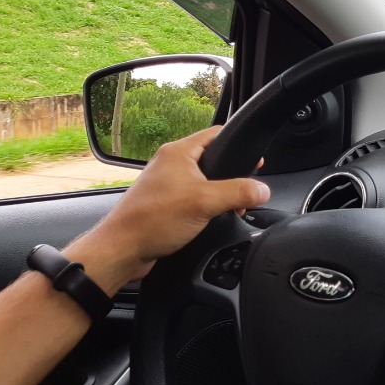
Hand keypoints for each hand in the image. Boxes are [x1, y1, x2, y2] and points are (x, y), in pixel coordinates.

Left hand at [66, 126, 269, 287]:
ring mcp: (165, 184)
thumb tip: (262, 190)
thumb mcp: (206, 202)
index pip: (216, 134)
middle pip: (212, 159)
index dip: (238, 144)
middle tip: (244, 191)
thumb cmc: (152, 221)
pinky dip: (206, 205)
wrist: (122, 249)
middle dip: (232, 176)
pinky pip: (193, 197)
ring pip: (203, 181)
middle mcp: (170, 164)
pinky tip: (211, 219)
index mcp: (177, 152)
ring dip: (219, 194)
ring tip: (228, 208)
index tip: (254, 160)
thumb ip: (239, 193)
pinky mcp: (164, 203)